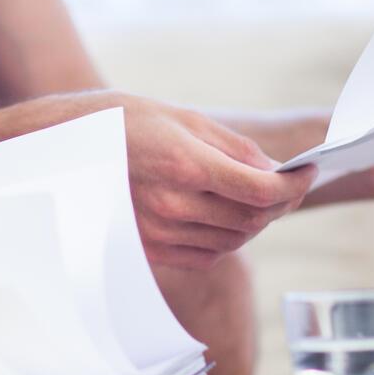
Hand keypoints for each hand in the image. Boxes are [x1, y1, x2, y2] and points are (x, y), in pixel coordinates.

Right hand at [120, 95, 318, 269]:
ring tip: (259, 200)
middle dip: (281, 204)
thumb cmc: (127, 122)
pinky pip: (206, 255)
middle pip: (252, 219)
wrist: (65, 149)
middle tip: (290, 186)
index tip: (308, 173)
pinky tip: (227, 217)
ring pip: (233, 241)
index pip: (261, 189)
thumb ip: (235, 148)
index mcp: (185, 166)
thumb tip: (275, 170)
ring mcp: (160, 233)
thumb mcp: (185, 119)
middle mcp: (174, 206)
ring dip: (256, 223)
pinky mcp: (150, 250)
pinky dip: (227, 239)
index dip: (294, 185)